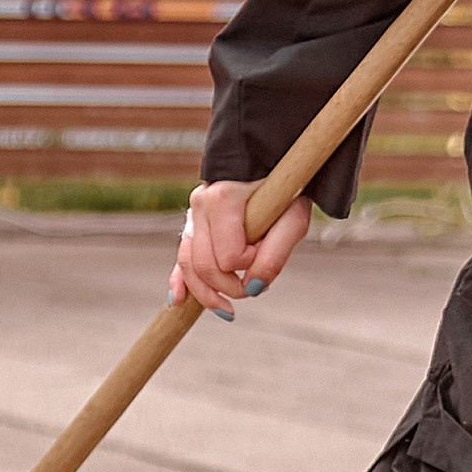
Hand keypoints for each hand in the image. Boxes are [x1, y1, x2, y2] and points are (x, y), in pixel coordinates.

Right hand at [169, 179, 313, 319]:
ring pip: (188, 264)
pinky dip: (180, 281)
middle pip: (204, 265)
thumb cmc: (286, 189)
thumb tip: (253, 288)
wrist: (272, 160)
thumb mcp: (293, 219)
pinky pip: (181, 257)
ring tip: (227, 311)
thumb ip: (276, 255)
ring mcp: (193, 214)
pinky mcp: (194, 224)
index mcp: (223, 198)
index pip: (229, 256)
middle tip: (257, 289)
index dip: (250, 263)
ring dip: (205, 293)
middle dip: (229, 287)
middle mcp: (201, 204)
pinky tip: (178, 301)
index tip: (268, 250)